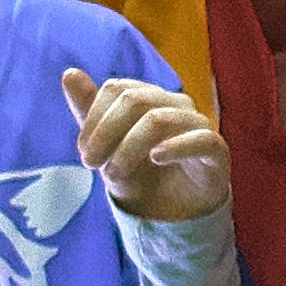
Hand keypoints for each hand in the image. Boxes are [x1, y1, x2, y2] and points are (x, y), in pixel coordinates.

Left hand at [63, 62, 229, 224]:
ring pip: (158, 120)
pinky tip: (155, 159)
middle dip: (105, 133)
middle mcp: (175, 104)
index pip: (117, 88)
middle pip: (135, 100)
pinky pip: (199, 139)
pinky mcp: (216, 150)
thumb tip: (69, 73)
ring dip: (127, 149)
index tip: (83, 152)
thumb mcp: (107, 146)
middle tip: (90, 164)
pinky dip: (174, 147)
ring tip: (113, 175)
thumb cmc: (140, 173)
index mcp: (150, 97)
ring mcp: (198, 124)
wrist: (172, 212)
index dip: (93, 118)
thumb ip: (89, 111)